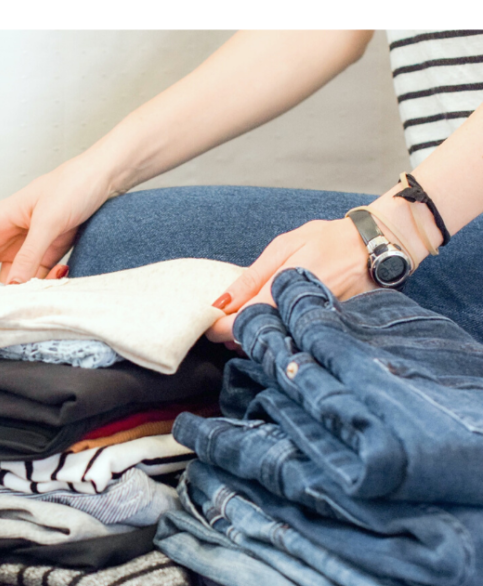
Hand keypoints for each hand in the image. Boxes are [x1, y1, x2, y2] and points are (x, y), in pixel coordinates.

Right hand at [0, 155, 113, 283]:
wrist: (104, 178)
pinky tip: (59, 275)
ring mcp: (28, 245)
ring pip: (13, 277)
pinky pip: (36, 276)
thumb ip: (30, 254)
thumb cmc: (73, 184)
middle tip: (4, 306)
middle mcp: (9, 234)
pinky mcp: (47, 252)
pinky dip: (44, 282)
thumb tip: (12, 284)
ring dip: (24, 288)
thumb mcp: (49, 220)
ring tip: (39, 292)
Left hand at [207, 217, 373, 343]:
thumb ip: (252, 277)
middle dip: (236, 335)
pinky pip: (295, 341)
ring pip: (275, 344)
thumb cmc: (328, 240)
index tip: (209, 324)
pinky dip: (280, 336)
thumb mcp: (284, 247)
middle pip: (256, 340)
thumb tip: (222, 302)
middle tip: (228, 322)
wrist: (376, 247)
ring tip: (252, 319)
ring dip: (258, 337)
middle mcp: (298, 314)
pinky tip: (276, 323)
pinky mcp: (325, 332)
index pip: (240, 324)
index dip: (219, 328)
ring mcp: (312, 326)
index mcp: (282, 291)